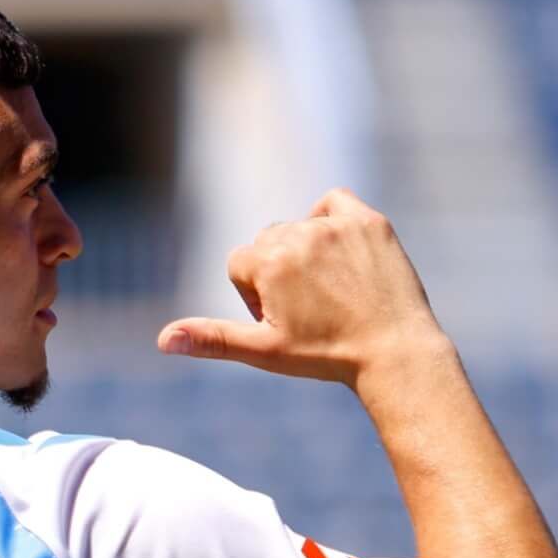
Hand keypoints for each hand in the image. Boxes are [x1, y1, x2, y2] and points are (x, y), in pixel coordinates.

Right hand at [157, 189, 455, 386]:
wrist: (395, 351)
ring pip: (298, 226)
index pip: (239, 263)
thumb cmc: (325, 355)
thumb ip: (210, 337)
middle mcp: (299, 235)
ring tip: (329, 288)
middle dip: (277, 270)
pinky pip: (334, 202)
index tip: (282, 319)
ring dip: (304, 249)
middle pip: (267, 241)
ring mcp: (337, 226)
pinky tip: (338, 249)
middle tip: (307, 307)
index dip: (254, 294)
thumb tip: (162, 340)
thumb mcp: (261, 349)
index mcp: (268, 262)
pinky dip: (330, 218)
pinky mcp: (369, 222)